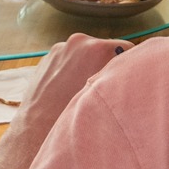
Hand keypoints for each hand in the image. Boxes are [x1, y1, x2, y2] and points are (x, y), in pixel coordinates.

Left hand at [10, 33, 126, 152]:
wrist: (37, 126)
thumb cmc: (74, 115)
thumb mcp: (106, 94)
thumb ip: (118, 77)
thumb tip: (131, 69)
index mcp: (97, 48)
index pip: (128, 49)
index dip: (129, 65)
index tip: (128, 79)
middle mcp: (79, 42)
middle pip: (106, 49)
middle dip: (108, 65)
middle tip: (107, 87)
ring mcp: (61, 47)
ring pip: (86, 54)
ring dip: (90, 66)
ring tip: (86, 91)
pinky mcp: (49, 56)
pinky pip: (70, 59)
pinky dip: (73, 69)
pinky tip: (71, 89)